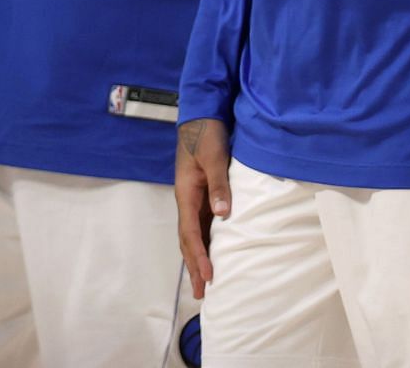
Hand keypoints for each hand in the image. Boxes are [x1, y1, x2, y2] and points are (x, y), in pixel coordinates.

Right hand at [175, 118, 232, 299]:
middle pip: (188, 239)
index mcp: (186, 192)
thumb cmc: (206, 135)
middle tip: (200, 293)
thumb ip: (219, 185)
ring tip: (204, 283)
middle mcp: (187, 199)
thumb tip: (223, 214)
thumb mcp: (214, 157)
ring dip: (197, 258)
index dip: (199, 255)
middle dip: (193, 266)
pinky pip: (202, 226)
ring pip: (193, 235)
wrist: (201, 117)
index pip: (190, 231)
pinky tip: (212, 255)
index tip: (208, 275)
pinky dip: (204, 244)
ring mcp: (194, 198)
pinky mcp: (202, 195)